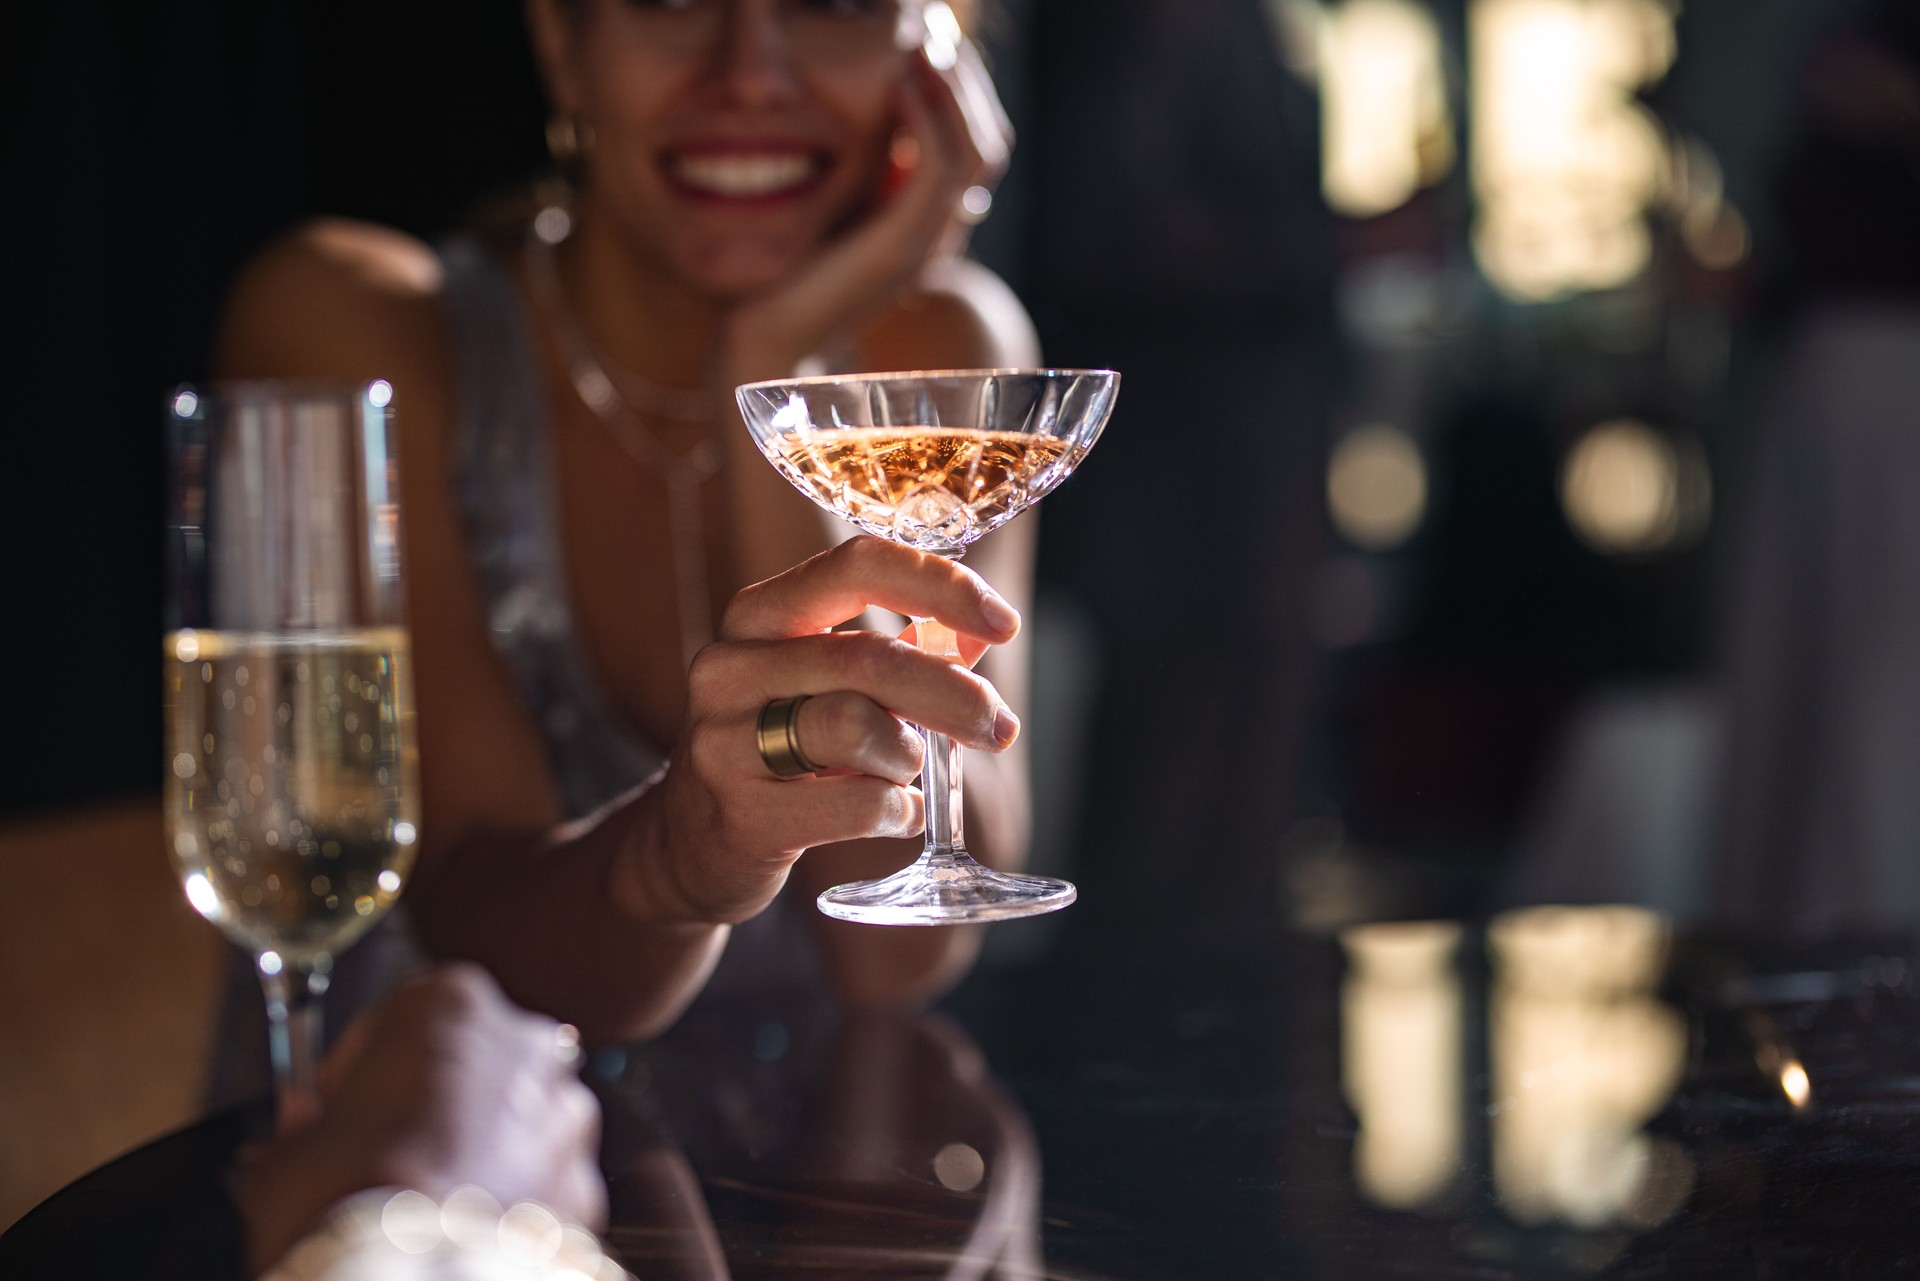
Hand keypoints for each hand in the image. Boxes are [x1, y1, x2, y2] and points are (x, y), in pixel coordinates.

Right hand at [234, 965, 605, 1272]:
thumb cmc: (343, 1202)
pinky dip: (511, 1206)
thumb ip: (304, 1127)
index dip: (359, 1073)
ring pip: (518, 1124)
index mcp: (452, 1002)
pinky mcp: (584, 1187)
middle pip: (474, 1065)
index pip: (400, 1020)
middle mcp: (525, 1045)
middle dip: (433, 1107)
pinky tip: (461, 1232)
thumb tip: (297, 1143)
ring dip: (481, 1153)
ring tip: (423, 1204)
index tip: (335, 1110)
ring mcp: (564, 1116)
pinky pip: (542, 1187)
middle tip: (381, 1159)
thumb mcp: (287, 1151)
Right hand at [630, 536, 1021, 925]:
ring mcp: (725, 742)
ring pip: (860, 727)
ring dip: (909, 754)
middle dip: (955, 695)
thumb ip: (901, 652)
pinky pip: (859, 803)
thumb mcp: (824, 686)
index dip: (940, 585)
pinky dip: (899, 809)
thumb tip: (980, 632)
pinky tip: (892, 812)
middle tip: (1000, 727)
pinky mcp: (742, 815)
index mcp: (758, 615)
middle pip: (871, 657)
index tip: (1004, 623)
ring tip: (904, 772)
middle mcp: (730, 666)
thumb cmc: (778, 748)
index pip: (856, 564)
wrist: (691, 844)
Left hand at [721, 36, 1014, 382]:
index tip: (930, 44)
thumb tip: (867, 109)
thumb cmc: (785, 279)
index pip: (975, 147)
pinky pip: (938, 170)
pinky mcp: (904, 246)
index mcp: (929, 226)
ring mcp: (928, 243)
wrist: (771, 345)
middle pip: (989, 143)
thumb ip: (858, 172)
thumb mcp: (830, 212)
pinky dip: (928, 119)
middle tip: (936, 29)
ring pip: (977, 152)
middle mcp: (941, 234)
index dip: (961, 93)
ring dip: (955, 89)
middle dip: (967, 80)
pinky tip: (901, 80)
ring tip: (927, 42)